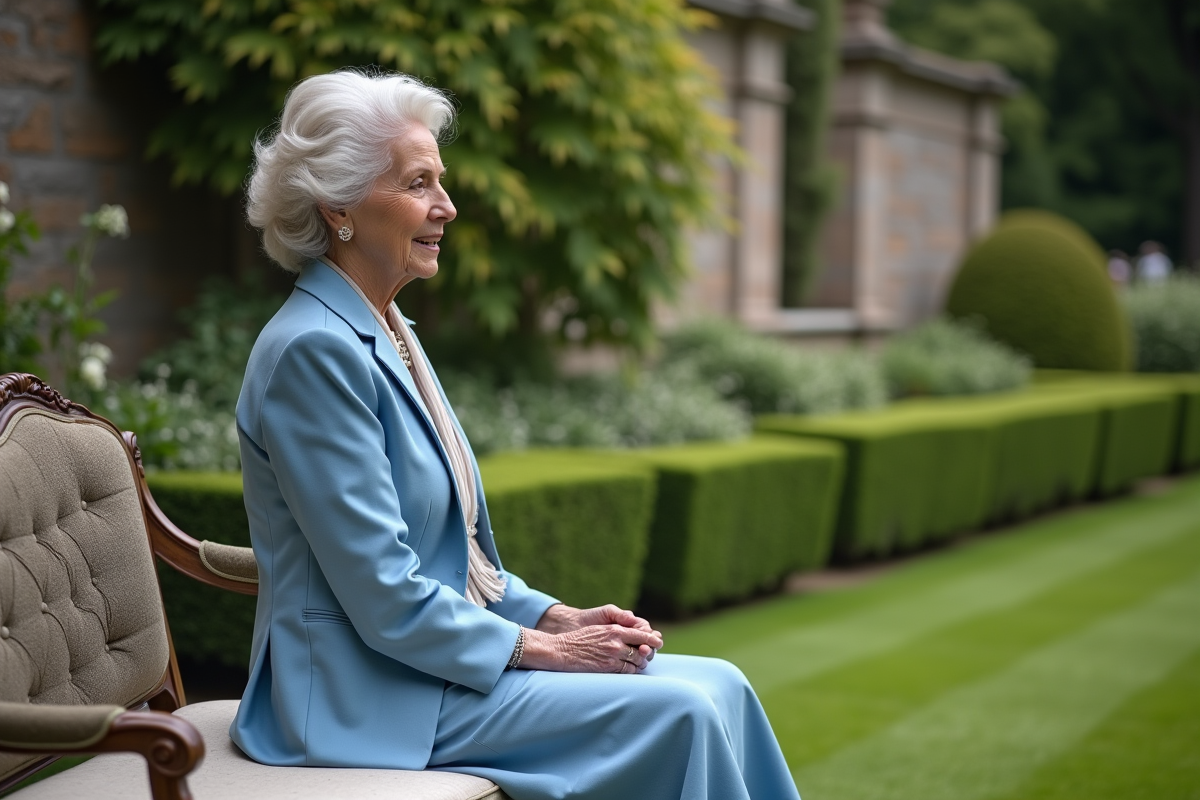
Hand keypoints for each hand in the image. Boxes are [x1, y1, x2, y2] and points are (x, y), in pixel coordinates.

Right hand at [534, 604, 660, 663]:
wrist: (562, 650)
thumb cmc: (579, 639)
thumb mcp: (599, 629)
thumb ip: (616, 631)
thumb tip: (630, 634)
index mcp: (615, 629)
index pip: (641, 634)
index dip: (652, 640)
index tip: (658, 643)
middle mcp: (616, 641)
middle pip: (642, 650)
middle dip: (646, 654)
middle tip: (646, 657)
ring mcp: (612, 655)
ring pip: (636, 662)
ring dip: (639, 664)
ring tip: (637, 665)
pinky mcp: (607, 667)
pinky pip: (626, 671)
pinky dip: (629, 671)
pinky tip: (627, 670)